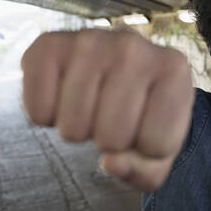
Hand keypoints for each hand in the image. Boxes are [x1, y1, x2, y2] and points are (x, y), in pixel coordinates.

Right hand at [21, 29, 194, 190]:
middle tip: (115, 116)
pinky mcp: (49, 43)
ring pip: (73, 127)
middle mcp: (134, 45)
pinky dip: (46, 116)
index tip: (148, 126)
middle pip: (112, 137)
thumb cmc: (146, 114)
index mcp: (174, 69)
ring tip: (93, 104)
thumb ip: (144, 170)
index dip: (148, 149)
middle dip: (112, 141)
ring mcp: (90, 40)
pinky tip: (65, 95)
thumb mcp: (159, 150)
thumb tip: (111, 162)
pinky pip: (37, 110)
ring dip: (79, 129)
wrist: (121, 73)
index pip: (156, 144)